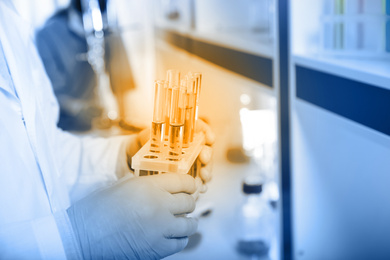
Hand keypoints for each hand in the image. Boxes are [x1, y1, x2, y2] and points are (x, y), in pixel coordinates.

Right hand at [67, 174, 197, 258]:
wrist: (81, 236)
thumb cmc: (97, 209)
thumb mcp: (123, 186)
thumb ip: (147, 185)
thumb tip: (166, 187)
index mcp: (149, 186)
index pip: (184, 181)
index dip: (189, 184)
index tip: (189, 187)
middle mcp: (159, 206)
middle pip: (189, 202)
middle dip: (187, 202)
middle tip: (182, 205)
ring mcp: (160, 229)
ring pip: (190, 224)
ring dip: (187, 222)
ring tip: (181, 222)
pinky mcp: (157, 249)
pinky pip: (180, 243)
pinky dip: (179, 239)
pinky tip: (172, 236)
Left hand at [125, 120, 214, 188]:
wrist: (141, 157)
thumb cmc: (148, 143)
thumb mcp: (148, 137)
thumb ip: (152, 135)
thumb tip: (152, 136)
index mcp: (185, 133)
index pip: (200, 129)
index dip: (207, 132)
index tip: (209, 138)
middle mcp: (192, 147)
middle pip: (206, 148)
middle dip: (208, 153)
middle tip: (204, 158)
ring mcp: (193, 162)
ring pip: (206, 166)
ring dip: (207, 170)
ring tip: (203, 175)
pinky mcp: (191, 176)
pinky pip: (200, 180)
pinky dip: (202, 184)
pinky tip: (201, 188)